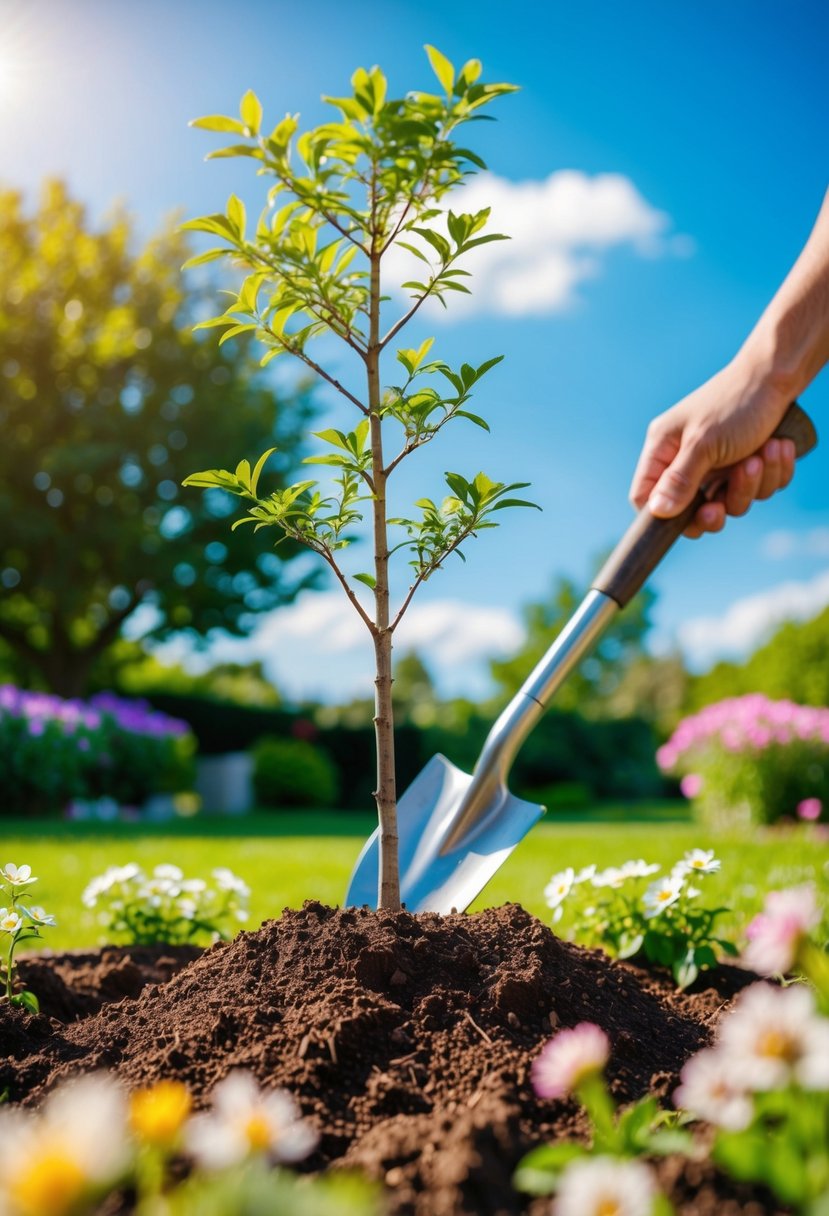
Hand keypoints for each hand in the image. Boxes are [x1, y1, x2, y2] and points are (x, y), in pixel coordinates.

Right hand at [629, 360, 795, 537]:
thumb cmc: (736, 402)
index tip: (689, 520)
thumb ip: (680, 480)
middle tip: (723, 506)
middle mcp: (687, 460)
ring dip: (754, 482)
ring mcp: (719, 465)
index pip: (644, 496)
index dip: (663, 516)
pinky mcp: (747, 465)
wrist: (780, 374)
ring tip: (766, 451)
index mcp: (664, 449)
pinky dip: (773, 472)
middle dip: (718, 506)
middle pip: (692, 510)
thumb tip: (657, 512)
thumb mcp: (704, 443)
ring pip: (732, 502)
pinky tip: (778, 446)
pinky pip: (759, 490)